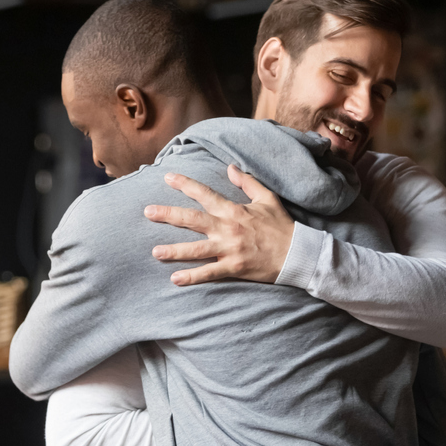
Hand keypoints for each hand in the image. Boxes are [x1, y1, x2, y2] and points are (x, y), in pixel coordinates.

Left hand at [145, 164, 295, 285]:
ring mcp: (229, 249)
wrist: (297, 253)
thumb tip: (230, 167)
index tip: (167, 177)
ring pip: (196, 249)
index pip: (204, 194)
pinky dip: (192, 277)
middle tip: (147, 212)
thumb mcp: (267, 198)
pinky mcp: (234, 267)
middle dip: (168, 215)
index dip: (185, 184)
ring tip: (155, 251)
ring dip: (174, 250)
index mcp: (233, 210)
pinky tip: (175, 279)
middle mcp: (228, 228)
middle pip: (192, 220)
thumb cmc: (282, 226)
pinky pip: (209, 273)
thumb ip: (247, 182)